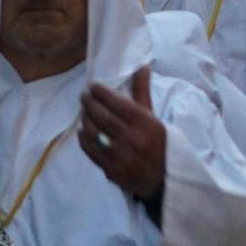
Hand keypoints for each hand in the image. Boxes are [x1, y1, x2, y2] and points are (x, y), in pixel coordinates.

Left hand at [80, 67, 169, 202]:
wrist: (162, 178)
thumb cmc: (158, 143)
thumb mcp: (153, 117)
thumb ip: (142, 92)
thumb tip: (142, 66)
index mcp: (144, 123)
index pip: (117, 103)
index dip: (101, 92)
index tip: (93, 86)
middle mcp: (131, 138)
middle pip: (102, 116)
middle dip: (89, 103)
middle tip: (84, 95)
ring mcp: (120, 155)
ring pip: (93, 132)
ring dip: (85, 119)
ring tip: (84, 112)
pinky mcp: (111, 169)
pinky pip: (91, 151)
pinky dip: (84, 139)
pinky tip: (83, 131)